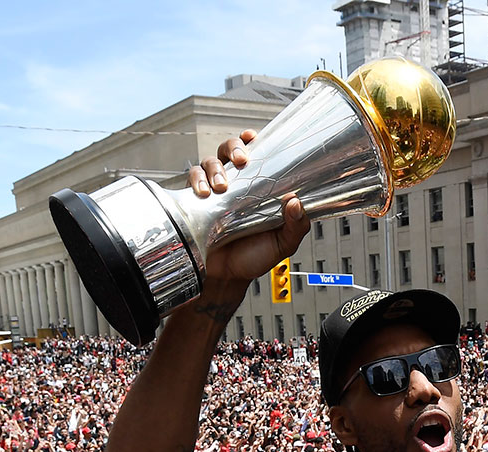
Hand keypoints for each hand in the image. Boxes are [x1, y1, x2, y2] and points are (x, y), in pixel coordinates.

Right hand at [186, 130, 310, 287]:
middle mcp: (234, 185)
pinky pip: (191, 180)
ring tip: (221, 186)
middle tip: (242, 160)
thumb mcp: (283, 242)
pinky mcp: (195, 202)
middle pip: (228, 150)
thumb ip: (296, 225)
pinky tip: (204, 193)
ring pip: (209, 162)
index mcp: (256, 187)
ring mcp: (213, 191)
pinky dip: (197, 181)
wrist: (228, 279)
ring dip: (214, 168)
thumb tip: (297, 202)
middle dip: (234, 147)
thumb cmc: (254, 257)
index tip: (253, 136)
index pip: (254, 155)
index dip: (251, 141)